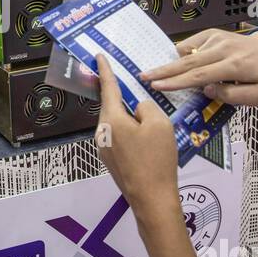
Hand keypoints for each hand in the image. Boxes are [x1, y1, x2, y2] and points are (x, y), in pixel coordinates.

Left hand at [94, 55, 181, 225]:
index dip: (105, 70)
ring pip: (119, 124)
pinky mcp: (113, 162)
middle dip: (126, 99)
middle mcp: (102, 133)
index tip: (99, 56)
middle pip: (114, 107)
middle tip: (140, 89)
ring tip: (154, 124)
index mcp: (110, 120)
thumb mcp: (158, 124)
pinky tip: (150, 141)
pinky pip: (122, 139)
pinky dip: (134, 134)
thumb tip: (138, 108)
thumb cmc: (156, 161)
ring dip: (133, 119)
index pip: (107, 87)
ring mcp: (105, 149)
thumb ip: (146, 107)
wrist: (153, 200)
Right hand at [139, 28, 257, 106]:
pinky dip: (182, 55)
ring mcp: (217, 38)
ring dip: (170, 64)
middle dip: (163, 70)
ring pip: (187, 52)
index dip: (177, 82)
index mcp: (235, 66)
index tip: (157, 86)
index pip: (200, 75)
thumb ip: (232, 97)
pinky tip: (178, 63)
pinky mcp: (213, 33)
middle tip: (143, 76)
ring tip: (153, 72)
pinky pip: (190, 45)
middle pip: (188, 61)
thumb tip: (206, 90)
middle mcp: (223, 48)